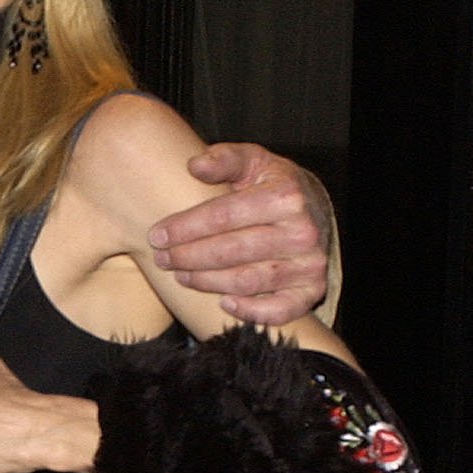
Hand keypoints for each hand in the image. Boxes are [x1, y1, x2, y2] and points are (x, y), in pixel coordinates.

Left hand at [151, 145, 331, 322]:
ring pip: (248, 281)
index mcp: (285, 196)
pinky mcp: (313, 289)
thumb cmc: (273, 184)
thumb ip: (224, 159)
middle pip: (231, 251)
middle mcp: (302, 231)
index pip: (223, 216)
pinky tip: (224, 303)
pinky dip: (251, 312)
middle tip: (162, 259)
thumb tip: (194, 166)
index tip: (157, 235)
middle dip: (189, 257)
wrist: (314, 209)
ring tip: (181, 276)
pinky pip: (280, 310)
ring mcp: (309, 263)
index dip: (185, 228)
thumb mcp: (253, 161)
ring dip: (208, 283)